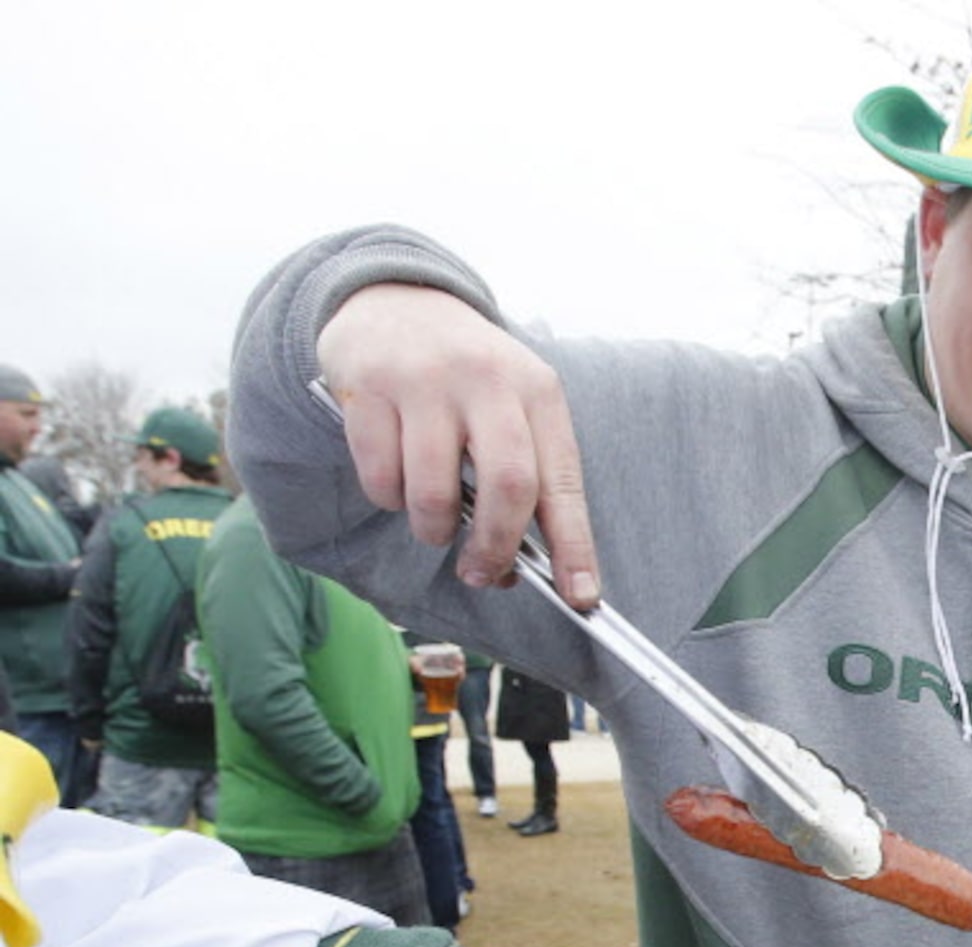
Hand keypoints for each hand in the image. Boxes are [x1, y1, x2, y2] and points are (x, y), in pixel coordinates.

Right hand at [316, 282, 602, 606]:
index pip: (563, 481)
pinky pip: (380, 476)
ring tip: (434, 524)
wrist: (396, 298)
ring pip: (435, 492)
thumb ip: (525, 476)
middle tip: (482, 573)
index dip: (574, 546)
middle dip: (497, 547)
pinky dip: (388, 500)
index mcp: (537, 391)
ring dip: (434, 530)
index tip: (580, 597)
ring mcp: (424, 381)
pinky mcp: (366, 387)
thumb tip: (519, 567)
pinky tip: (397, 483)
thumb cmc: (468, 375)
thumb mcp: (513, 405)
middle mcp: (487, 380)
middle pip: (509, 487)